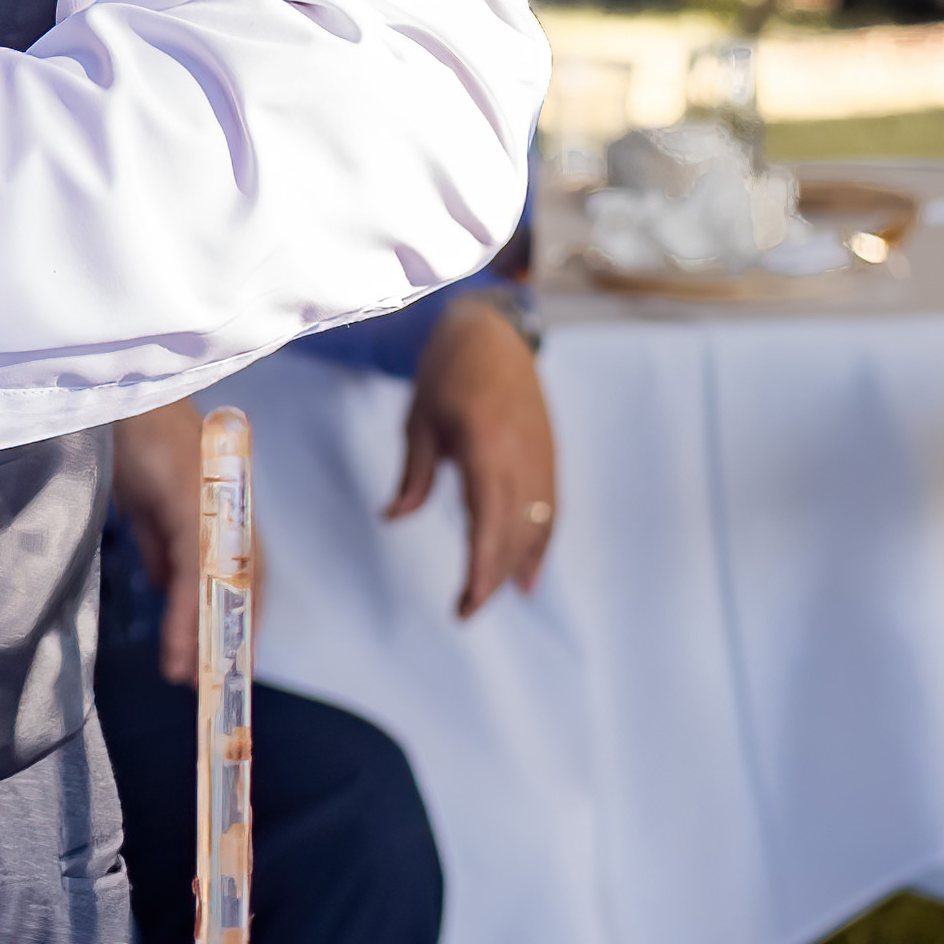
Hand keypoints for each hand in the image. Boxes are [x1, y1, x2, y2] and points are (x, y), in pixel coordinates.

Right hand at [109, 396, 269, 684]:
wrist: (117, 394)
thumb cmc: (130, 438)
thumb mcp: (146, 502)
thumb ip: (162, 543)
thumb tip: (167, 584)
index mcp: (223, 508)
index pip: (242, 573)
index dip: (239, 617)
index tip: (232, 659)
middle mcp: (229, 508)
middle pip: (243, 584)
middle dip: (232, 637)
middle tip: (218, 686)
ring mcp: (214, 506)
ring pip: (221, 586)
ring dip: (206, 637)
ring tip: (193, 679)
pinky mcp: (193, 504)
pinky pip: (195, 574)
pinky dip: (186, 615)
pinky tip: (178, 648)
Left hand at [388, 301, 559, 620]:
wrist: (494, 333)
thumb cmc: (448, 372)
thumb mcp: (419, 418)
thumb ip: (414, 472)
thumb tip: (394, 517)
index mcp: (486, 445)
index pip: (488, 520)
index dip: (481, 567)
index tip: (467, 603)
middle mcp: (522, 456)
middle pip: (514, 529)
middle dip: (494, 574)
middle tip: (468, 610)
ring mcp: (541, 457)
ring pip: (538, 522)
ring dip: (522, 561)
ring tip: (505, 595)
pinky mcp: (549, 455)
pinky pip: (549, 507)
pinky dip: (542, 539)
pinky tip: (530, 568)